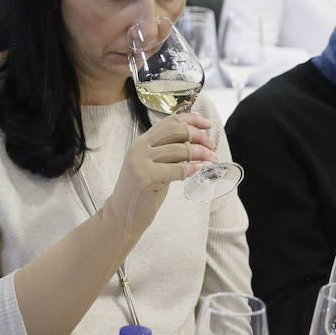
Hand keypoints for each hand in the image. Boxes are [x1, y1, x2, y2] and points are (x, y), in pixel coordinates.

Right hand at [106, 113, 217, 240]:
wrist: (122, 214)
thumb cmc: (141, 192)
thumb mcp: (152, 166)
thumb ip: (167, 153)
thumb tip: (194, 143)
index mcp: (142, 142)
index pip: (169, 121)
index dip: (191, 120)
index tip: (207, 124)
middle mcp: (140, 148)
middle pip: (175, 130)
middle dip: (198, 136)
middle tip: (211, 147)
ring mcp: (141, 162)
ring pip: (179, 149)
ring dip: (201, 153)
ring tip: (212, 160)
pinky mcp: (146, 177)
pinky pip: (177, 169)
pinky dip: (194, 168)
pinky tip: (202, 169)